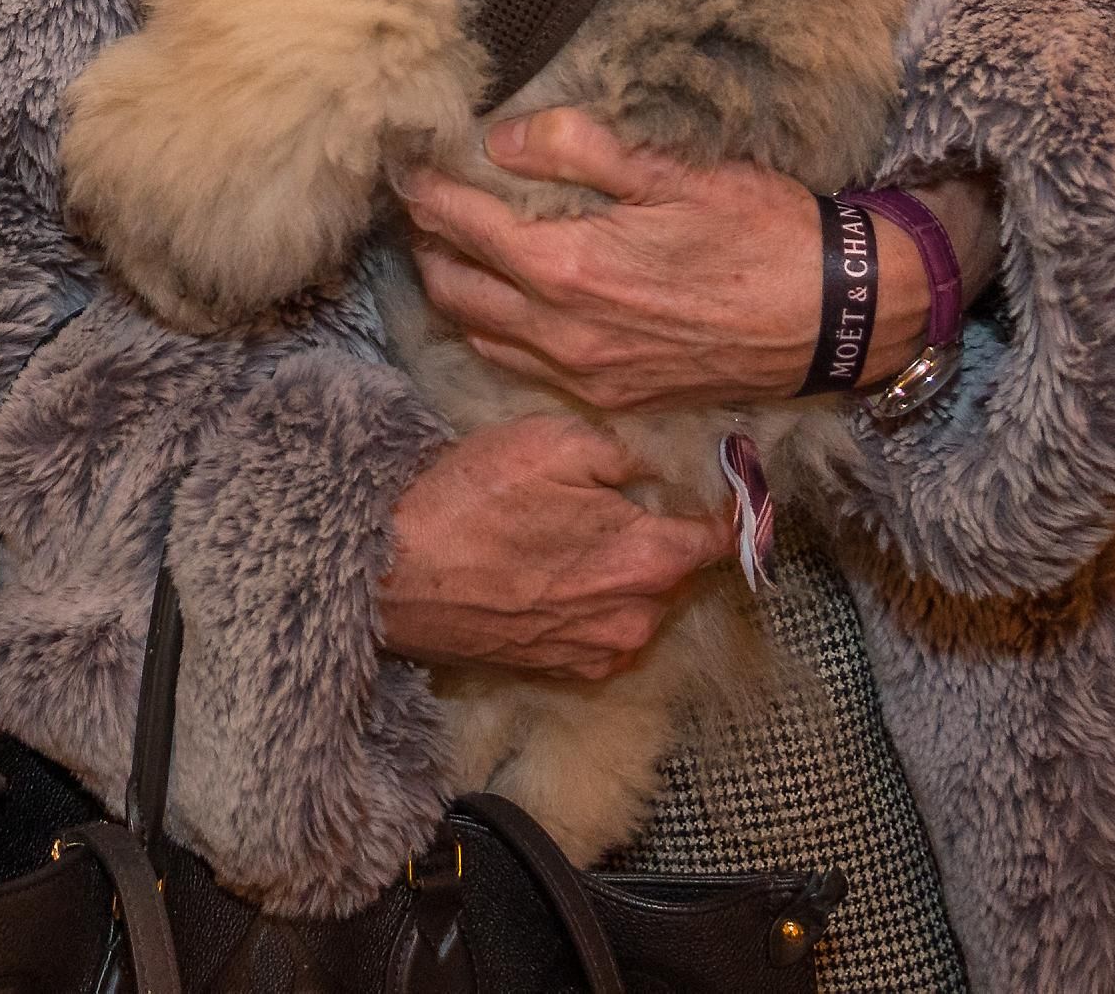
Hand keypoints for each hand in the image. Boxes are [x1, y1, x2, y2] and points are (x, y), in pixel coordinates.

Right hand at [374, 415, 729, 679]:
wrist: (392, 573)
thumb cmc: (471, 500)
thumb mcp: (550, 442)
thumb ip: (624, 452)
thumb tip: (660, 468)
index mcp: (647, 559)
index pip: (717, 538)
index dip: (722, 507)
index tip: (722, 487)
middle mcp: (636, 618)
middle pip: (678, 573)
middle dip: (663, 538)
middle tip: (625, 504)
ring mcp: (598, 652)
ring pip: (641, 605)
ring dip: (627, 576)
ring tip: (581, 541)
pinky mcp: (561, 671)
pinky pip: (605, 636)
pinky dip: (596, 609)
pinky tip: (558, 580)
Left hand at [400, 111, 934, 414]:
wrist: (834, 319)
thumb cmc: (762, 233)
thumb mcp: (674, 171)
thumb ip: (579, 149)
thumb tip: (503, 139)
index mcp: (568, 269)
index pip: (461, 224)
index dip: (423, 188)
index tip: (404, 160)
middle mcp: (561, 331)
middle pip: (452, 284)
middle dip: (427, 238)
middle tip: (423, 198)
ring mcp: (583, 372)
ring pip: (478, 331)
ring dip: (454, 285)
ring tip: (451, 243)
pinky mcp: (609, 397)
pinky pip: (519, 364)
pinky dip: (492, 330)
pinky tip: (503, 300)